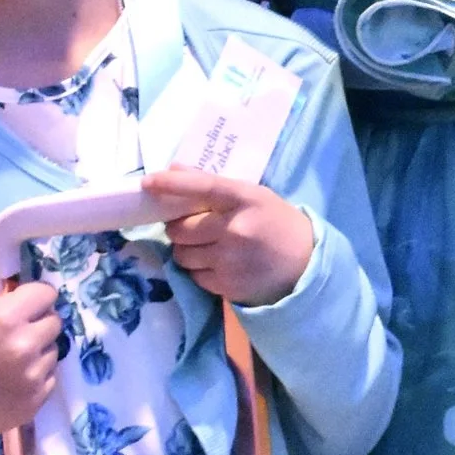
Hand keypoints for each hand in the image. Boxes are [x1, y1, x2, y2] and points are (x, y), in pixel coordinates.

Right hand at [0, 248, 65, 454]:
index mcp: (7, 318)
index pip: (46, 293)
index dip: (33, 297)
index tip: (20, 305)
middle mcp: (25, 346)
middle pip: (54, 321)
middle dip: (37, 322)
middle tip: (14, 332)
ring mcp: (33, 377)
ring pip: (54, 351)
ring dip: (38, 351)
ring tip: (10, 359)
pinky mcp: (35, 403)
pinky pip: (49, 379)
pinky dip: (36, 378)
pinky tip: (11, 381)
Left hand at [142, 166, 315, 308]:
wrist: (306, 265)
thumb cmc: (276, 223)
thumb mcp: (252, 196)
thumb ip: (214, 185)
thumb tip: (173, 170)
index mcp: (244, 199)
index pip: (201, 187)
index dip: (171, 185)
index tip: (148, 183)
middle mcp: (235, 228)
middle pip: (180, 228)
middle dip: (178, 228)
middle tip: (191, 227)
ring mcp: (230, 259)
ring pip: (181, 254)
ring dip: (186, 250)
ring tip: (206, 247)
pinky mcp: (227, 284)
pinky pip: (193, 275)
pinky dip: (199, 270)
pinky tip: (219, 264)